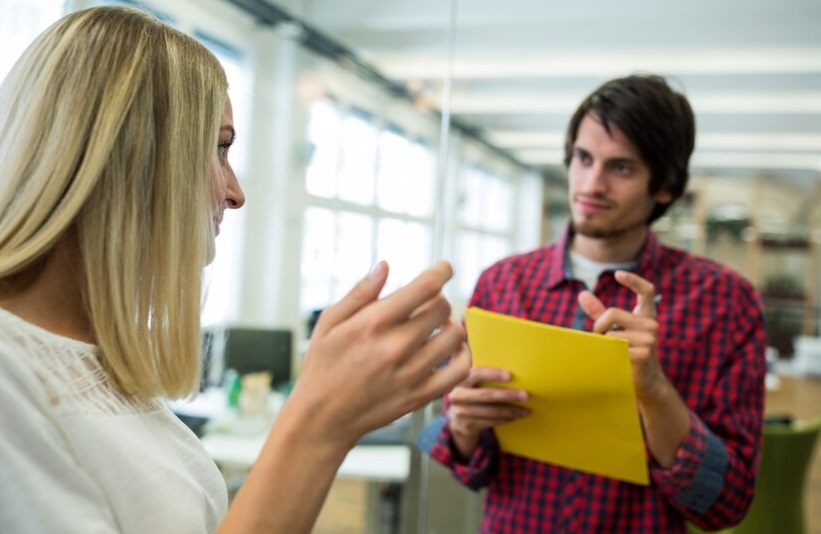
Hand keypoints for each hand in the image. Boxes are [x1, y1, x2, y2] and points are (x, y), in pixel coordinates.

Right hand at [293, 260, 470, 446]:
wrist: (323, 417)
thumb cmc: (323, 365)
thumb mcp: (330, 322)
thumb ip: (360, 293)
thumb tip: (386, 266)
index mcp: (374, 323)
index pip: (425, 287)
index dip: (441, 271)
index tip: (444, 268)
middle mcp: (395, 346)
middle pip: (442, 308)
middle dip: (437, 299)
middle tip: (426, 304)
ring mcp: (411, 373)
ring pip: (455, 335)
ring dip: (450, 324)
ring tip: (436, 326)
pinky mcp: (420, 396)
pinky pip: (459, 370)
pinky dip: (463, 355)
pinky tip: (451, 349)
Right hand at [447, 366, 528, 458]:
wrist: (457, 422)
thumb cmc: (472, 396)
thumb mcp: (472, 385)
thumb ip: (484, 378)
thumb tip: (514, 372)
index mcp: (461, 380)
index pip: (477, 374)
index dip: (493, 374)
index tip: (510, 375)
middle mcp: (457, 395)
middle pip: (486, 395)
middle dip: (507, 395)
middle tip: (525, 395)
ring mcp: (461, 412)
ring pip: (491, 411)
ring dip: (511, 411)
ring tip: (526, 411)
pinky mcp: (467, 426)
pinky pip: (491, 422)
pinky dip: (505, 419)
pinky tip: (515, 417)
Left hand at [577, 270, 666, 401]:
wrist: (645, 382)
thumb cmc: (628, 352)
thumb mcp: (615, 329)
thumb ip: (599, 312)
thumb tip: (582, 294)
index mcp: (647, 315)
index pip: (647, 291)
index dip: (634, 280)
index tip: (618, 274)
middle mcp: (651, 324)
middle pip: (612, 313)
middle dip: (599, 325)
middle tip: (599, 336)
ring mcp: (650, 339)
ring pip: (611, 332)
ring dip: (603, 341)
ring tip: (611, 350)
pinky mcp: (644, 354)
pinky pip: (614, 346)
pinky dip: (607, 351)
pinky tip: (614, 359)